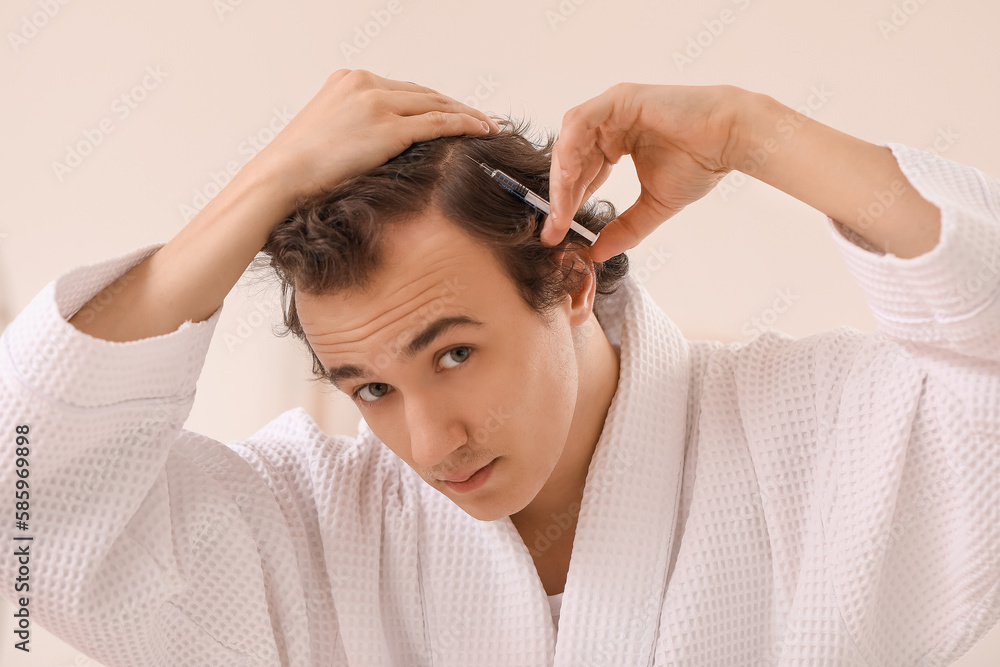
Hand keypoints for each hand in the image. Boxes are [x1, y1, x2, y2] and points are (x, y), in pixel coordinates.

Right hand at [249, 69, 500, 203]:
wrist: (279, 177)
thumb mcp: (325, 135)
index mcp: (347, 80)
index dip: (432, 101)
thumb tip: (372, 146)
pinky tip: (483, 130)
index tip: (452, 112)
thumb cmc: (297, 168)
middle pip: (423, 93)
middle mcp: (365, 84)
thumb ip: (353, 129)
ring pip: (436, 105)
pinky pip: (438, 123)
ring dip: (466, 114)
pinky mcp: (388, 128)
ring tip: (488, 125)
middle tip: (480, 117)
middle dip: (454, 106)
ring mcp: (377, 103)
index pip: (402, 89)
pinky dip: (465, 125)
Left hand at [544, 83, 750, 261]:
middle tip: (554, 228)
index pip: (579, 174)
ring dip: (562, 176)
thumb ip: (624, 228)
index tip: (556, 234)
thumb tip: (596, 254)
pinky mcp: (619, 99)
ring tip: (561, 208)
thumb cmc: (700, 164)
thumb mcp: (653, 206)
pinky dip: (571, 147)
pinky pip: (582, 122)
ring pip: (569, 141)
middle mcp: (609, 124)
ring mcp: (612, 108)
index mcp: (614, 142)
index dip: (565, 204)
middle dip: (559, 195)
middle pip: (569, 159)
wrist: (729, 140)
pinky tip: (569, 177)